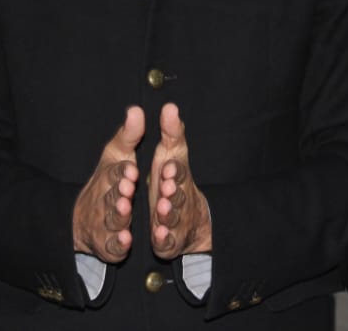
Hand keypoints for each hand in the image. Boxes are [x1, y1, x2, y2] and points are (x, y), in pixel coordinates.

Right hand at [73, 107, 143, 262]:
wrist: (85, 220)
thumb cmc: (108, 182)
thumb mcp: (118, 156)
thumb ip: (129, 135)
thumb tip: (136, 110)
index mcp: (111, 177)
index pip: (115, 173)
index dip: (122, 172)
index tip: (131, 169)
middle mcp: (106, 200)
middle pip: (112, 196)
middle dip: (119, 192)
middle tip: (128, 188)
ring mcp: (106, 223)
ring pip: (112, 220)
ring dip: (118, 215)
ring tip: (126, 210)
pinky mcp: (109, 245)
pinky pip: (112, 246)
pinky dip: (117, 243)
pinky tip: (125, 240)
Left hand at [148, 103, 210, 258]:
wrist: (188, 222)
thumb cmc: (173, 182)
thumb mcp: (172, 155)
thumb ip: (171, 133)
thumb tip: (170, 106)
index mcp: (177, 177)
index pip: (178, 172)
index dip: (174, 170)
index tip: (167, 167)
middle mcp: (179, 199)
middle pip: (178, 195)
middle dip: (173, 191)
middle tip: (166, 186)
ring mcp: (174, 221)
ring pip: (172, 218)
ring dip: (168, 213)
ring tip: (162, 208)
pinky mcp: (168, 241)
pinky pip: (167, 241)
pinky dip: (164, 238)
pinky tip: (159, 234)